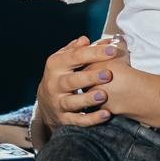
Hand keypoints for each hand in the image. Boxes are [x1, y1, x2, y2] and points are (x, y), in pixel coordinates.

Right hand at [34, 36, 159, 130]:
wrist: (46, 101)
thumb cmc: (62, 74)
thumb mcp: (64, 59)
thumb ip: (75, 50)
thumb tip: (85, 40)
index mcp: (55, 65)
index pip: (75, 56)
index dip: (94, 53)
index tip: (113, 50)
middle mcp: (54, 84)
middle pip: (71, 80)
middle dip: (89, 77)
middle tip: (108, 74)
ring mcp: (58, 102)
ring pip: (72, 102)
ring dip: (88, 99)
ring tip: (103, 95)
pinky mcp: (64, 118)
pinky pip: (77, 120)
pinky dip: (91, 119)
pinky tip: (105, 115)